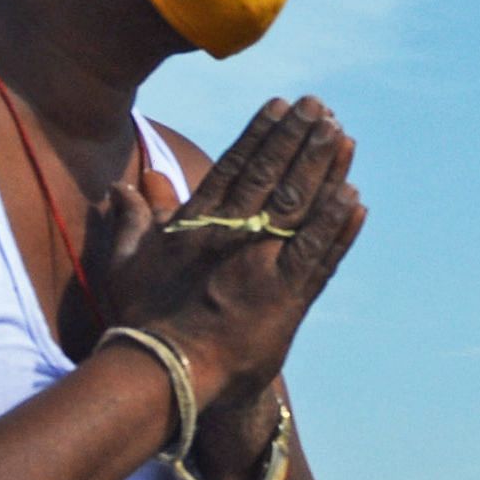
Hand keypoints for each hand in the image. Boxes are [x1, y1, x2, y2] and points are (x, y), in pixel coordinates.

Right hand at [85, 98, 371, 404]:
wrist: (166, 375)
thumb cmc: (145, 320)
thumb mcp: (127, 263)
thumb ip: (132, 220)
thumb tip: (123, 186)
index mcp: (199, 225)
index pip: (236, 167)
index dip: (261, 134)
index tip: (282, 105)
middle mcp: (235, 239)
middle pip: (273, 178)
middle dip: (300, 139)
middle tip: (321, 107)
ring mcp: (264, 267)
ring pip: (300, 209)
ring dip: (325, 171)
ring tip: (344, 136)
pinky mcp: (288, 299)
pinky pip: (319, 256)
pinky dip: (338, 228)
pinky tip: (355, 200)